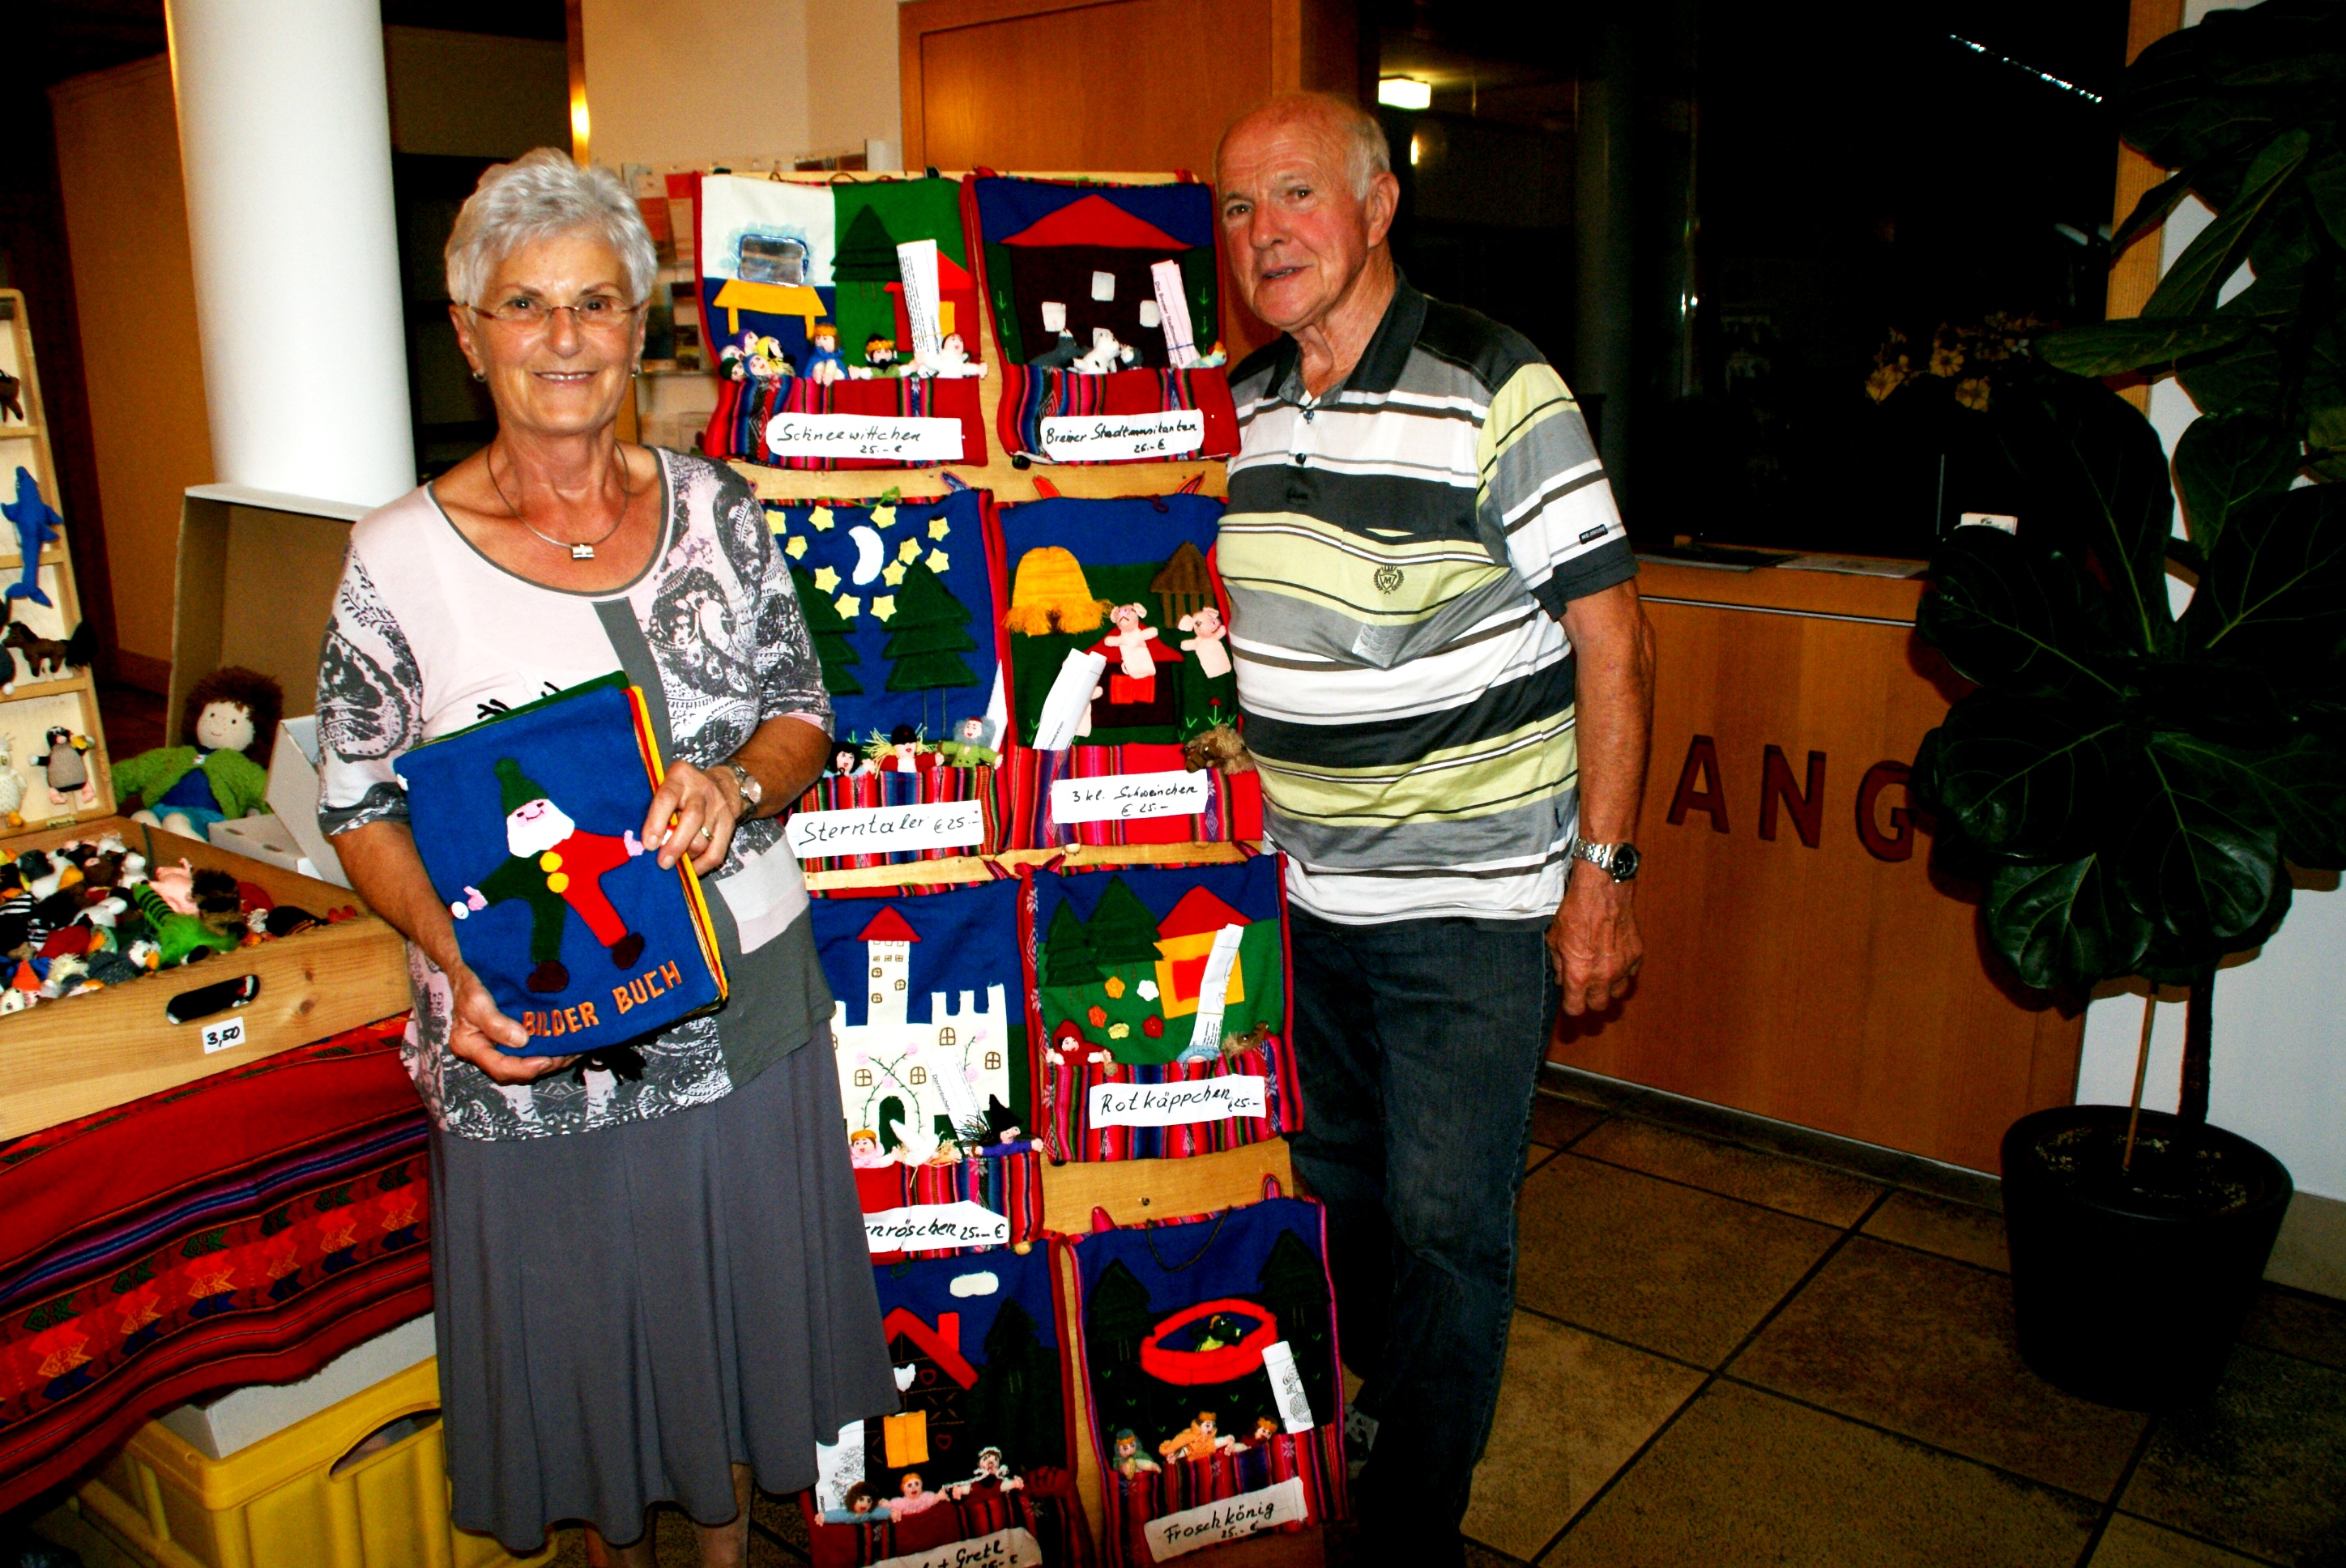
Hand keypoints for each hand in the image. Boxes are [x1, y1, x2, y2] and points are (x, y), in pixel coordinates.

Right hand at [446, 964, 573, 1082]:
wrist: (470, 969)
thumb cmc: (470, 983)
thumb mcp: (476, 1001)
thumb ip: (494, 1023)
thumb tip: (521, 1041)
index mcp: (470, 1046)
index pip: (499, 1067)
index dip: (524, 1069)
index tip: (546, 1060)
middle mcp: (485, 1051)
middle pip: (515, 1071)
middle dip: (541, 1067)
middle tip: (565, 1057)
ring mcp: (498, 1046)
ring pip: (526, 1062)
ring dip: (549, 1060)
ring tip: (570, 1052)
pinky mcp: (511, 1037)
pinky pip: (530, 1050)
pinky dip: (548, 1048)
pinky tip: (566, 1043)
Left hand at [642, 760, 738, 874]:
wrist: (718, 784)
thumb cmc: (680, 790)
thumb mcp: (665, 788)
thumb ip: (654, 809)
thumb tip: (646, 845)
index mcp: (679, 777)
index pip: (667, 798)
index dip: (657, 822)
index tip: (649, 845)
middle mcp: (701, 790)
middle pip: (692, 819)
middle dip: (675, 846)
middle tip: (663, 863)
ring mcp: (718, 806)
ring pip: (704, 839)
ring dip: (687, 857)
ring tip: (675, 863)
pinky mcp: (729, 823)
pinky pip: (717, 851)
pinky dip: (702, 865)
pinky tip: (691, 869)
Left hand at [1547, 862, 1643, 1015]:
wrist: (1602, 890)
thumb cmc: (1575, 911)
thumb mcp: (1555, 938)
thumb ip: (1559, 964)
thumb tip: (1562, 978)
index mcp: (1579, 975)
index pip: (1576, 1008)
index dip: (1571, 1006)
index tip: (1570, 1000)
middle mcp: (1603, 976)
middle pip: (1599, 1005)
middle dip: (1591, 999)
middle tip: (1585, 988)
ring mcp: (1623, 967)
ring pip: (1618, 992)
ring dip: (1609, 987)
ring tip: (1601, 974)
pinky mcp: (1637, 955)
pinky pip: (1631, 973)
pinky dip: (1623, 970)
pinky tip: (1614, 957)